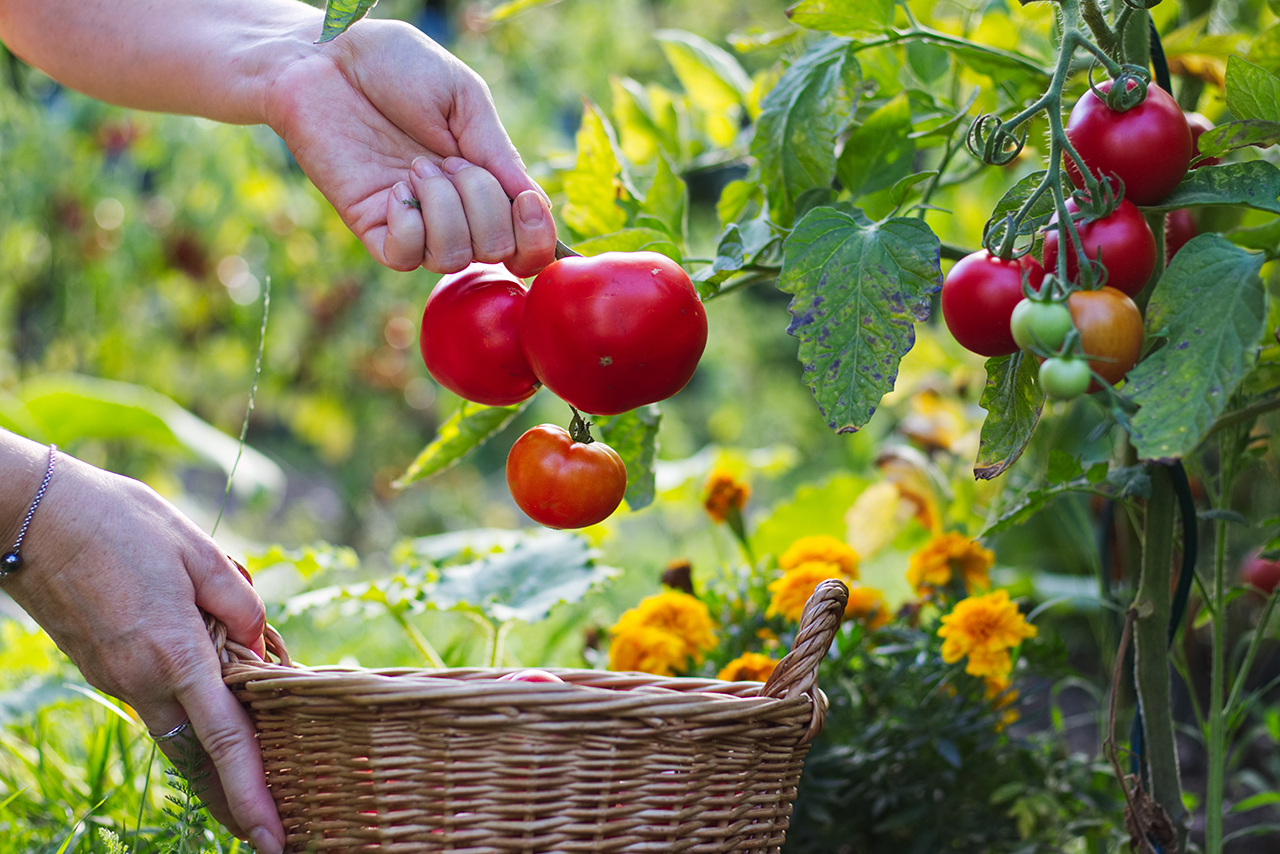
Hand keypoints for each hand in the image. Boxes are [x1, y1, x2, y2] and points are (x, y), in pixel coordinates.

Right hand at [1, 441, 283, 853]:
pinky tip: (215, 720)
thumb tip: (263, 644)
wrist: (35, 516)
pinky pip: (157, 706)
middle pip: (198, 758)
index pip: (225, 739)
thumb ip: (238, 602)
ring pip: (176, 735)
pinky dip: (188, 725)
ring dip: (212, 767)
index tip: (272, 838)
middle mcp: (143, 679)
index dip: (252, 792)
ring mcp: (117, 678)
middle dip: (232, 801)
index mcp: (175, 652)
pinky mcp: (103, 668)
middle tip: (269, 836)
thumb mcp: (198, 550)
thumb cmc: (121, 522)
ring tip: (249, 793)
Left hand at [264, 18, 556, 276]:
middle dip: (483, 201)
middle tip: (446, 158)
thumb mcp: (463, 97)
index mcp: (485, 182)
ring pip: (453, 258)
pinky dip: (410, 224)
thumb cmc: (394, 65)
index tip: (525, 201)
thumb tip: (534, 202)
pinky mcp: (372, 226)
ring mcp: (413, 222)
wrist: (325, 55)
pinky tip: (395, 187)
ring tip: (416, 165)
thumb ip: (498, 151)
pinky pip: (405, 257)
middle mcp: (454, 211)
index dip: (538, 236)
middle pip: (497, 250)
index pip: (527, 243)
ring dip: (445, 207)